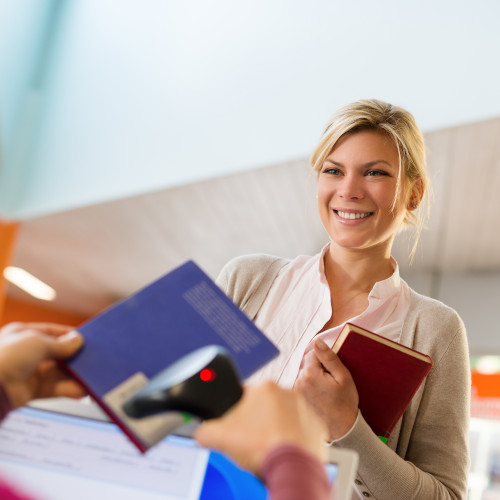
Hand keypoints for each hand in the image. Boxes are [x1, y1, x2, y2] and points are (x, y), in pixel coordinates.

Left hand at [0, 322, 85, 407]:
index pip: (50, 331)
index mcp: (22, 334)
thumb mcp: (37, 342)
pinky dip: (68, 389)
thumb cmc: (6, 357)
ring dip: (73, 375)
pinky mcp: (29, 391)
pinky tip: (81, 389)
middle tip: (91, 358)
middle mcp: (25, 353)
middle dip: (73, 356)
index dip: (68, 335)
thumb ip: (60, 344)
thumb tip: (78, 341)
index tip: (85, 338)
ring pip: (57, 372)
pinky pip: (53, 389)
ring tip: (90, 376)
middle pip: (56, 353)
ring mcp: (27, 372)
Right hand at [194, 381, 327, 474]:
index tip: (237, 428)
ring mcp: (305, 408)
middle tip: (250, 440)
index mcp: (263, 388)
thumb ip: (204, 430)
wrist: (293, 468)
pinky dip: (292, 439)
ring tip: (267, 447)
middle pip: (263, 407)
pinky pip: (299, 430)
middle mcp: (287, 392)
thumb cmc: (262, 448)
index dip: (237, 413)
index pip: (243, 396)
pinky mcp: (316, 426)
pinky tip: (283, 450)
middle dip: (256, 422)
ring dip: (275, 429)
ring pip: (282, 417)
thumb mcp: (219, 438)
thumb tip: (201, 431)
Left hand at [294, 338, 358, 440]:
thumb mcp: (343, 377)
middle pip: (307, 365)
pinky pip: (302, 386)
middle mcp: (298, 381)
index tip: (332, 372)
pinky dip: (310, 388)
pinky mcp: (295, 399)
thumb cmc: (345, 403)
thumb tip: (317, 342)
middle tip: (331, 384)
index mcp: (309, 373)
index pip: (313, 354)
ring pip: (304, 375)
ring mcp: (295, 391)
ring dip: (313, 379)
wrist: (342, 429)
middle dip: (318, 369)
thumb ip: (329, 357)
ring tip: (326, 393)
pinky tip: (320, 399)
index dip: (324, 360)